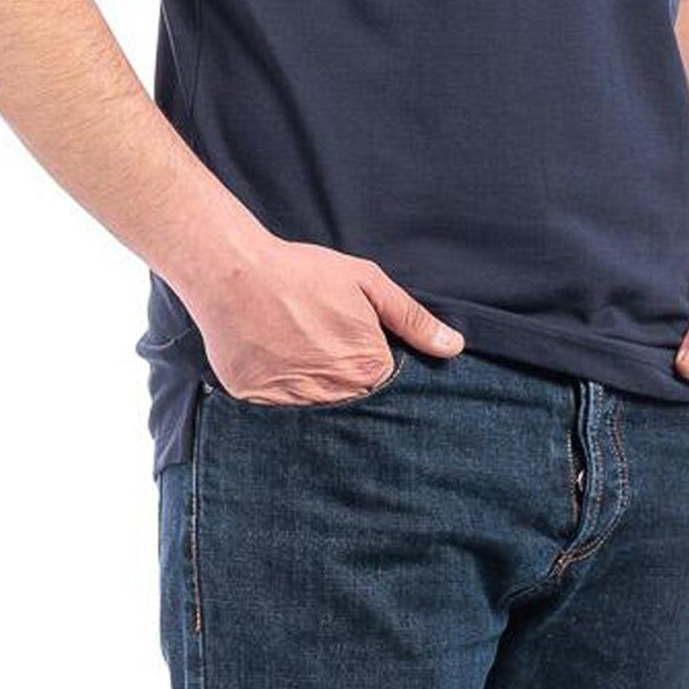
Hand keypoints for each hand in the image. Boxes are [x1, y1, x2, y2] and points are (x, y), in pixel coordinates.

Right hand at [191, 237, 464, 404]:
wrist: (236, 272)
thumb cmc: (303, 273)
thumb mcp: (366, 283)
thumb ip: (411, 319)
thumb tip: (453, 347)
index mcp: (368, 368)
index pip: (388, 389)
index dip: (378, 371)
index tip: (359, 353)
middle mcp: (335, 394)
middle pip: (355, 406)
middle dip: (349, 389)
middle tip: (325, 353)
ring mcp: (293, 404)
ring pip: (319, 414)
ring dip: (317, 396)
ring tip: (300, 358)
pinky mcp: (257, 404)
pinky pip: (278, 415)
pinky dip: (280, 397)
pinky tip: (275, 366)